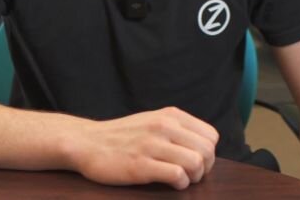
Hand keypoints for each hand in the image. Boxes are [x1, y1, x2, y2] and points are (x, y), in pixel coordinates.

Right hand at [69, 107, 218, 189]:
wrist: (88, 142)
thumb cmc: (123, 136)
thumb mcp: (153, 120)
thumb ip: (177, 128)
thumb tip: (204, 147)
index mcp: (170, 115)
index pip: (211, 136)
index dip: (208, 153)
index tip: (196, 161)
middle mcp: (163, 126)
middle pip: (207, 151)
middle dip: (205, 168)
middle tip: (191, 174)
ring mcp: (152, 145)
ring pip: (196, 162)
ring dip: (193, 177)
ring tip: (181, 179)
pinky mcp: (141, 165)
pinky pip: (177, 175)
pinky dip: (180, 183)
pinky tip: (170, 183)